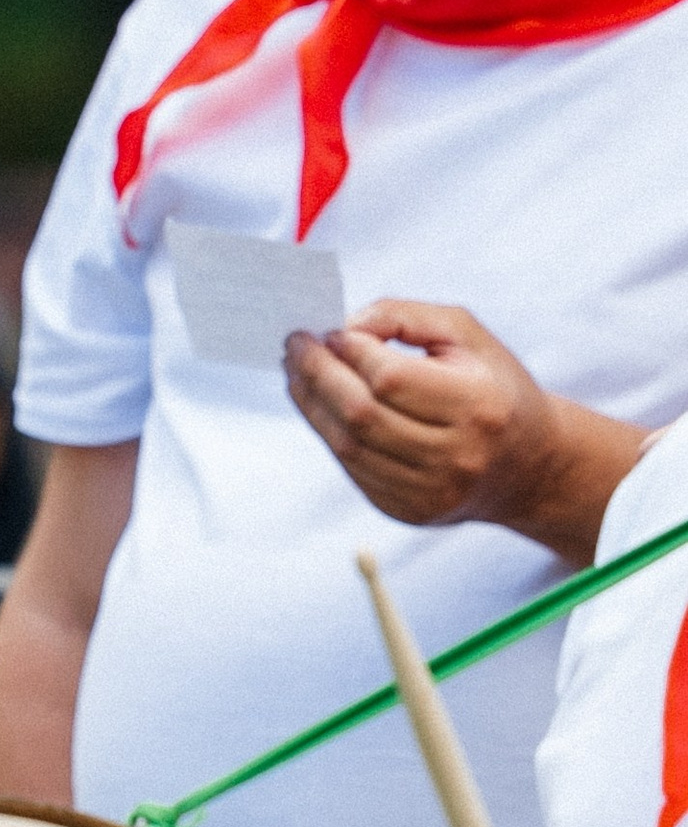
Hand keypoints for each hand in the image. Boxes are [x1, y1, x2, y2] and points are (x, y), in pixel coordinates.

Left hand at [283, 302, 649, 567]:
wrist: (531, 466)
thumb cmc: (493, 387)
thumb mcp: (467, 335)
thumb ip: (405, 316)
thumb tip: (345, 326)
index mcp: (478, 406)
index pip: (391, 378)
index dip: (350, 350)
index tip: (327, 329)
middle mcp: (457, 457)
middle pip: (361, 415)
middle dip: (317, 374)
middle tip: (294, 344)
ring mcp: (432, 492)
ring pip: (349, 446)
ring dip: (312, 404)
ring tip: (297, 371)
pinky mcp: (410, 510)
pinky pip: (353, 469)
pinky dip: (328, 433)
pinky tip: (319, 404)